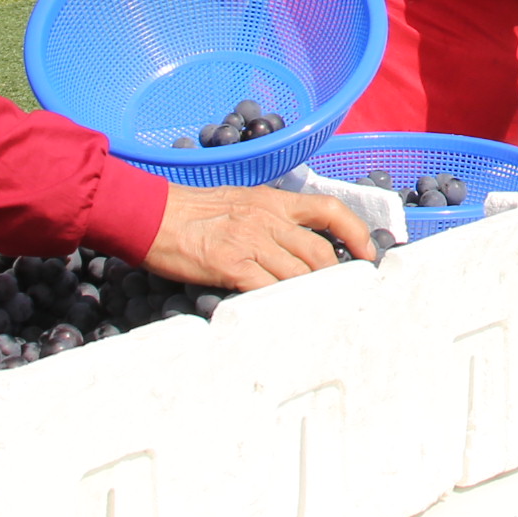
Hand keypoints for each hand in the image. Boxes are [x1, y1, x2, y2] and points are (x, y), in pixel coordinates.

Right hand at [139, 181, 373, 289]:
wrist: (150, 214)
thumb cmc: (190, 211)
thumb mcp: (238, 202)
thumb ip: (268, 219)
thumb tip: (294, 245)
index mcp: (272, 201)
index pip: (328, 209)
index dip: (355, 232)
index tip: (367, 254)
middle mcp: (267, 218)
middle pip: (318, 251)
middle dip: (335, 277)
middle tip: (342, 296)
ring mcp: (249, 241)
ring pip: (298, 273)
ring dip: (312, 295)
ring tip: (318, 312)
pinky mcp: (231, 265)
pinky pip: (267, 289)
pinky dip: (281, 304)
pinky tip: (284, 315)